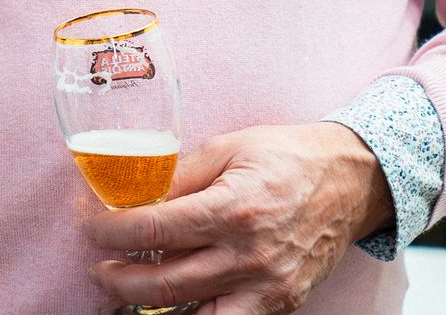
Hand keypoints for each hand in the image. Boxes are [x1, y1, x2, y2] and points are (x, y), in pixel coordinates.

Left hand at [84, 121, 392, 313]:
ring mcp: (268, 285)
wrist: (353, 181)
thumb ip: (177, 176)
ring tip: (123, 291)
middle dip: (118, 279)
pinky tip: (171, 308)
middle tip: (98, 266)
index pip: (153, 230)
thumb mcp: (225, 148)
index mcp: (231, 209)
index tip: (92, 229)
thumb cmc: (287, 157)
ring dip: (148, 307)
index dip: (111, 233)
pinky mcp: (282, 302)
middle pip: (165, 283)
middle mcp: (249, 255)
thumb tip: (133, 196)